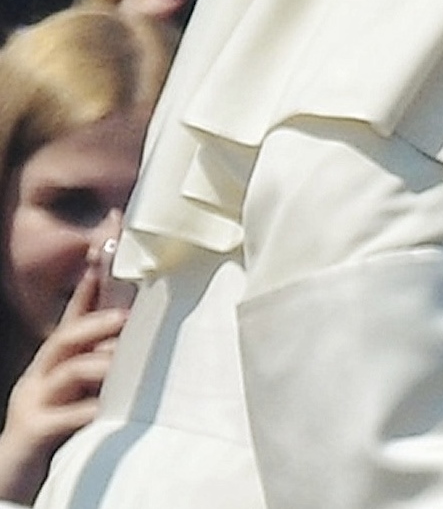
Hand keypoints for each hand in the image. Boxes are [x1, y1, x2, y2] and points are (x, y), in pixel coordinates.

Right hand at [0, 265, 125, 502]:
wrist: (14, 472)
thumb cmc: (57, 427)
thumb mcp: (79, 391)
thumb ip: (101, 365)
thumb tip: (141, 340)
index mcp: (51, 364)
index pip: (71, 319)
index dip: (87, 289)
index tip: (104, 256)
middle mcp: (39, 377)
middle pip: (64, 339)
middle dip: (94, 323)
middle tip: (125, 317)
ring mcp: (33, 403)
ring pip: (64, 373)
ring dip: (97, 365)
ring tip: (123, 363)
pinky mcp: (34, 432)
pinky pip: (60, 418)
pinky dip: (85, 411)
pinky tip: (106, 409)